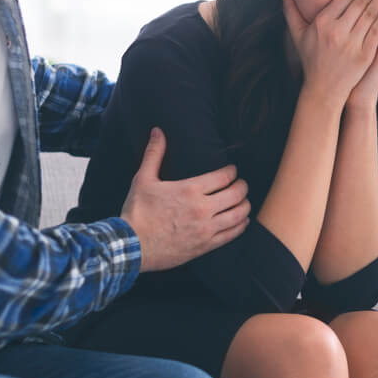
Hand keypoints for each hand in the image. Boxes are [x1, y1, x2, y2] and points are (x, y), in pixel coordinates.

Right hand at [120, 128, 250, 271]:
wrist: (132, 246)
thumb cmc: (137, 212)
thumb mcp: (143, 179)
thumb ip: (154, 153)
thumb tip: (157, 131)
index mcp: (190, 189)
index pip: (224, 176)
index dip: (232, 171)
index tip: (232, 170)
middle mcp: (202, 208)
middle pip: (237, 194)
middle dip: (242, 186)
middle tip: (241, 184)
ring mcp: (206, 228)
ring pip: (238, 214)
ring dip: (244, 205)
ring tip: (243, 201)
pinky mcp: (205, 245)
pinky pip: (232, 234)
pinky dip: (240, 225)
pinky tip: (241, 221)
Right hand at [280, 0, 377, 106]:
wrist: (323, 89)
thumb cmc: (311, 58)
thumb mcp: (297, 33)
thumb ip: (290, 9)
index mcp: (322, 23)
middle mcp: (337, 32)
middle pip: (360, 1)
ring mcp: (352, 44)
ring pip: (371, 14)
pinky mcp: (364, 55)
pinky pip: (377, 31)